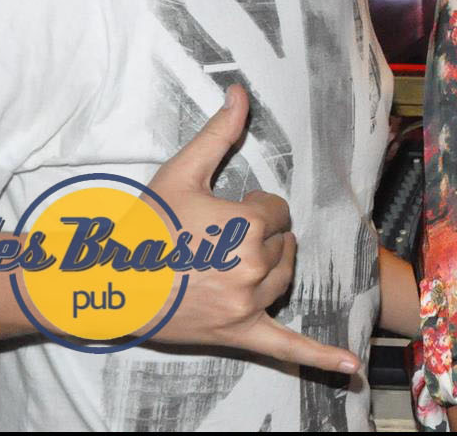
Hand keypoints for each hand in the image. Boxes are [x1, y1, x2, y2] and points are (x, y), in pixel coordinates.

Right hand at [146, 84, 360, 373]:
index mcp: (245, 227)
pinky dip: (320, 356)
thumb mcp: (181, 173)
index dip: (250, 208)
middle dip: (259, 236)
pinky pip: (286, 348)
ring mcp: (247, 305)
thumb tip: (241, 90)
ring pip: (284, 277)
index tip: (221, 213)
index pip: (275, 211)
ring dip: (269, 267)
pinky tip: (348, 365)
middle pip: (283, 243)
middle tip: (217, 240)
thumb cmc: (144, 226)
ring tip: (228, 263)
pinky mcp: (238, 334)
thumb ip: (219, 132)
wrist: (108, 281)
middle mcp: (253, 268)